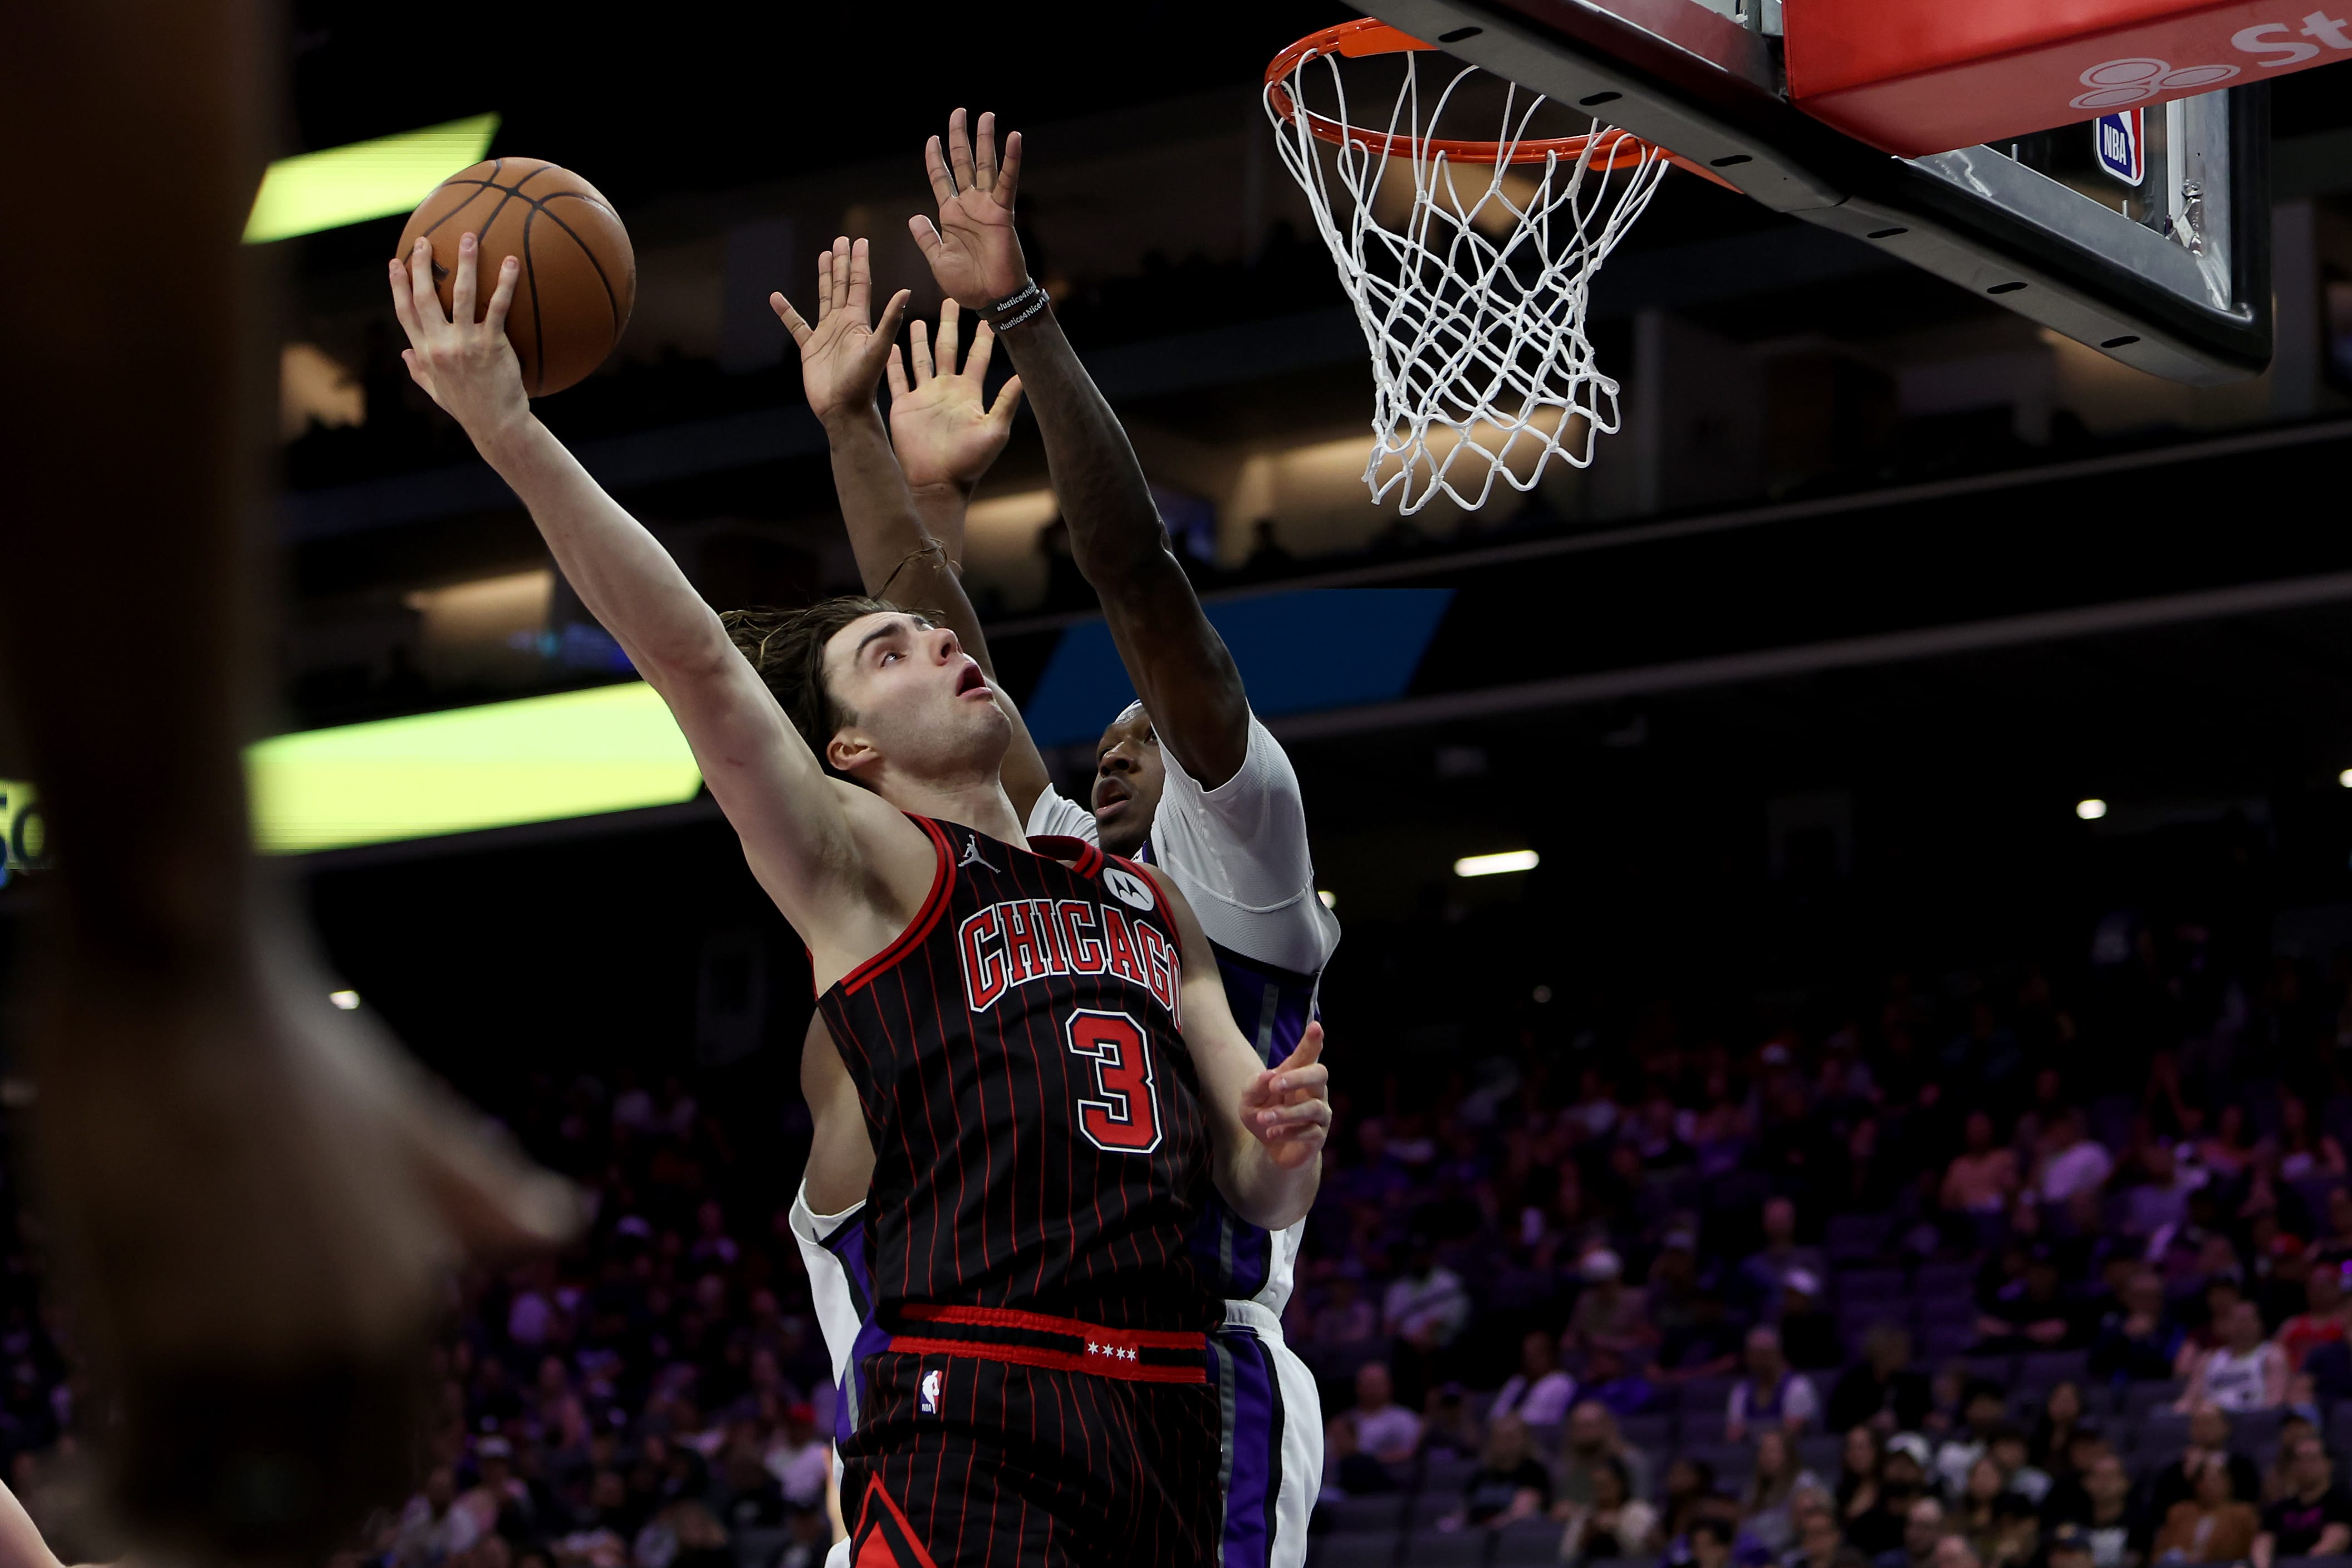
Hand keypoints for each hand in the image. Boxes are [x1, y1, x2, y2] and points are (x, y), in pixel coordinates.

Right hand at [27, 939, 579, 1554]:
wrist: (183, 983)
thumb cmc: (283, 1049)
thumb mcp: (407, 1125)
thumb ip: (474, 1193)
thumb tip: (559, 1229)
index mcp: (409, 1301)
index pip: (387, 1473)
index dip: (318, 1510)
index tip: (241, 1499)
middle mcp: (353, 1343)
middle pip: (308, 1520)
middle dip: (233, 1536)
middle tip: (154, 1507)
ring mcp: (262, 1349)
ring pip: (218, 1518)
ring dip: (153, 1523)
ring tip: (90, 1497)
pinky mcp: (162, 1342)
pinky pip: (141, 1480)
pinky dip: (101, 1497)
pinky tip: (58, 1473)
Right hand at [388, 233, 528, 444]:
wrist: (497, 426)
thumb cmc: (469, 408)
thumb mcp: (437, 392)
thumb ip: (419, 372)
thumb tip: (405, 356)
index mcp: (425, 353)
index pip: (405, 313)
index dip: (398, 286)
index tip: (396, 263)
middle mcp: (440, 345)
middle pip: (425, 297)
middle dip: (423, 266)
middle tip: (425, 240)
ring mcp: (465, 344)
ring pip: (461, 295)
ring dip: (465, 264)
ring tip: (469, 237)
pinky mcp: (492, 346)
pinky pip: (498, 307)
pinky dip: (505, 283)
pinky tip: (512, 263)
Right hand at [771, 236, 910, 427]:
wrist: (844, 410)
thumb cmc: (863, 383)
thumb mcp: (878, 349)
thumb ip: (889, 320)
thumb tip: (905, 291)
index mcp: (859, 321)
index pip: (860, 284)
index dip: (859, 262)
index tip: (859, 240)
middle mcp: (844, 324)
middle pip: (841, 285)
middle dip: (842, 263)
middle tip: (841, 240)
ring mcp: (827, 335)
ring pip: (824, 298)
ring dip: (823, 278)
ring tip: (823, 256)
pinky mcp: (810, 348)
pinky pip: (796, 325)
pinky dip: (786, 312)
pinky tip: (776, 298)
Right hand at [886, 299, 1023, 492]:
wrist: (937, 483)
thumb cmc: (969, 462)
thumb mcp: (994, 431)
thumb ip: (1006, 402)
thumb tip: (1026, 375)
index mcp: (969, 393)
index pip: (978, 357)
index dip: (983, 336)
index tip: (987, 314)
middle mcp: (946, 390)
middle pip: (948, 349)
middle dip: (949, 325)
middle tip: (950, 299)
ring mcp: (924, 397)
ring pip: (920, 360)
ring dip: (918, 340)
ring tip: (915, 318)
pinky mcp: (903, 407)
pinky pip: (896, 379)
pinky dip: (892, 363)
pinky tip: (889, 345)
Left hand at [908, 108, 1027, 308]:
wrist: (991, 300)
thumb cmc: (966, 286)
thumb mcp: (937, 261)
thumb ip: (926, 238)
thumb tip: (914, 217)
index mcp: (950, 215)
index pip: (940, 178)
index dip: (934, 158)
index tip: (931, 138)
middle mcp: (968, 206)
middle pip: (962, 163)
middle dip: (959, 137)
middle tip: (959, 111)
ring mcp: (986, 207)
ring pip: (984, 165)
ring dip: (984, 140)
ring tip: (985, 115)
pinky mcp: (1002, 212)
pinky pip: (1007, 182)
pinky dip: (1012, 160)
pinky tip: (1014, 137)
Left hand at [1239, 1024, 1330, 1169]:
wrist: (1269, 1148)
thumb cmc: (1263, 1113)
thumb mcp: (1249, 1100)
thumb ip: (1255, 1086)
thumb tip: (1268, 1075)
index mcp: (1297, 1075)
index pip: (1309, 1054)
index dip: (1313, 1041)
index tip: (1315, 1026)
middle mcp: (1314, 1090)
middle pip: (1320, 1074)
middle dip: (1299, 1077)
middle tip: (1275, 1084)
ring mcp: (1320, 1113)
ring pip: (1313, 1107)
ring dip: (1286, 1113)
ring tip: (1264, 1118)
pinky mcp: (1318, 1136)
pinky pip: (1311, 1132)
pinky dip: (1289, 1132)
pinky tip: (1272, 1134)